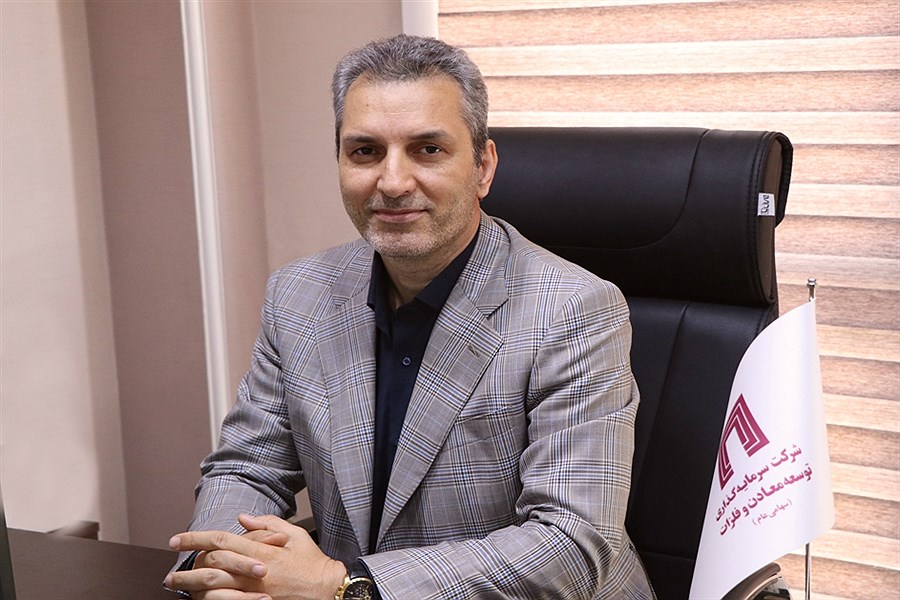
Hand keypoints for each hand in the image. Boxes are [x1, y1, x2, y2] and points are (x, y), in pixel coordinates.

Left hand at [165, 514, 345, 599]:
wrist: (327, 590)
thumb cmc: (312, 563)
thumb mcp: (295, 535)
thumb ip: (268, 524)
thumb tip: (243, 518)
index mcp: (261, 550)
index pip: (220, 539)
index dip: (195, 538)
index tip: (177, 540)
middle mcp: (253, 570)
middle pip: (210, 564)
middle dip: (186, 566)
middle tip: (169, 570)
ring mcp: (253, 590)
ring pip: (213, 586)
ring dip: (191, 585)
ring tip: (176, 586)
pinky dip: (210, 599)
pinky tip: (199, 598)